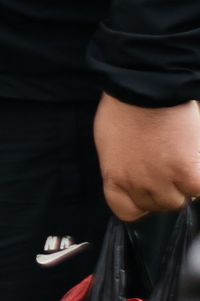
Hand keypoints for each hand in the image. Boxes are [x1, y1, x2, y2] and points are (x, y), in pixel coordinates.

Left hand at [94, 95, 199, 220]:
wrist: (144, 88)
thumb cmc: (125, 108)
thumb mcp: (110, 144)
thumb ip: (121, 168)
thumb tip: (133, 180)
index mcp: (114, 177)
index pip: (126, 212)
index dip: (140, 203)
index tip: (148, 192)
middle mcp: (136, 184)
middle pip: (158, 206)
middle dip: (165, 190)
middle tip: (168, 166)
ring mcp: (163, 181)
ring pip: (180, 201)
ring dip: (184, 186)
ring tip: (180, 159)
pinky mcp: (189, 174)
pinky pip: (199, 191)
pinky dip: (198, 182)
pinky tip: (194, 164)